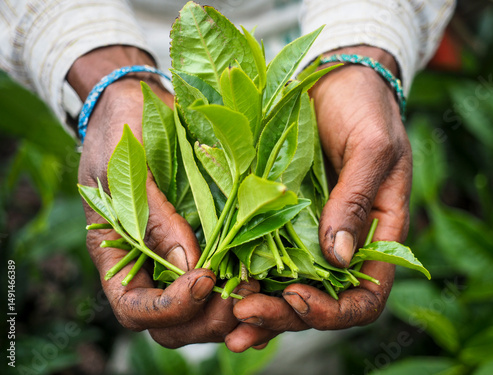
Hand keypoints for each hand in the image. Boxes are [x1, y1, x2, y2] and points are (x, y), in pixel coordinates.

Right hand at [70, 46, 257, 347]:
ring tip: (259, 285)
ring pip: (203, 313)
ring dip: (232, 310)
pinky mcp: (207, 243)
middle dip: (208, 318)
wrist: (140, 107)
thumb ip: (154, 219)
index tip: (204, 278)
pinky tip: (268, 283)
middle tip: (242, 291)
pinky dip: (245, 292)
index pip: (135, 309)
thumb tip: (187, 269)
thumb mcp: (126, 169)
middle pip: (173, 325)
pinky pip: (224, 283)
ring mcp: (178, 259)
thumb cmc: (124, 132)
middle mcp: (148, 267)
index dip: (170, 307)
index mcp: (118, 256)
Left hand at [228, 46, 411, 349]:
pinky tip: (222, 286)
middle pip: (320, 302)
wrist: (336, 79)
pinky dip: (247, 276)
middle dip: (285, 314)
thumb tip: (340, 258)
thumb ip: (357, 200)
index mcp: (377, 234)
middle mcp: (341, 243)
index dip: (334, 311)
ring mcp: (309, 233)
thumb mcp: (372, 147)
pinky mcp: (279, 217)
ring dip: (261, 307)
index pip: (366, 296)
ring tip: (228, 316)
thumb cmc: (365, 108)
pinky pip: (264, 257)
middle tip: (248, 313)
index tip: (298, 298)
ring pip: (288, 287)